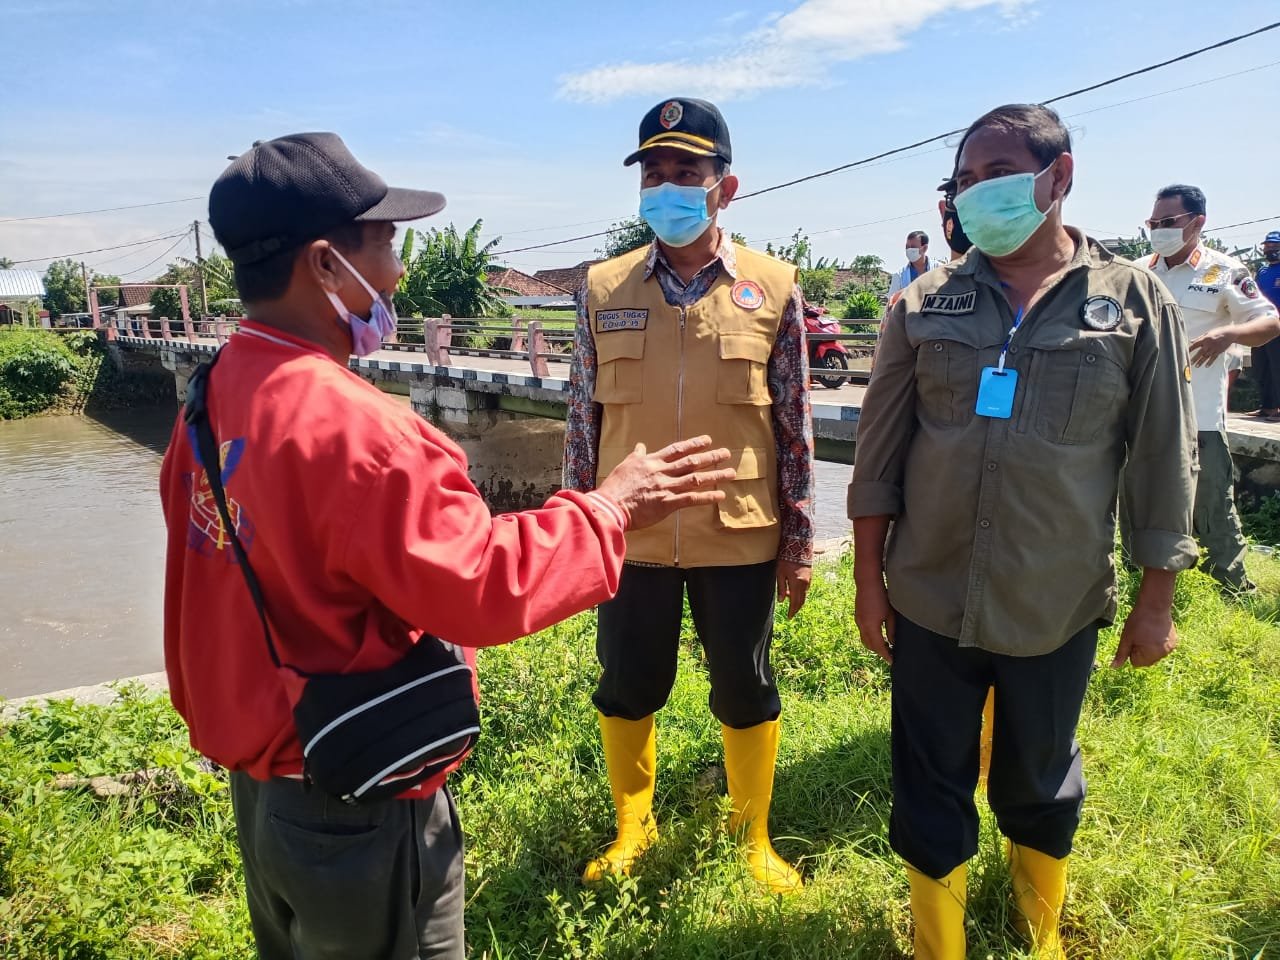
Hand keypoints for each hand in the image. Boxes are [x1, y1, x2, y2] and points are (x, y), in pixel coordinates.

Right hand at [595, 436, 734, 530]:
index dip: (694, 444)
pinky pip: (692, 499)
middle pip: (691, 462)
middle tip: (726, 453)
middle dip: (710, 457)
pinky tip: (720, 495)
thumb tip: (640, 446)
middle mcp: (662, 472)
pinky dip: (707, 497)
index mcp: (652, 462)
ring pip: (696, 479)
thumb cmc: (615, 487)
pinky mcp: (667, 504)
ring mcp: (666, 488)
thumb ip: (636, 455)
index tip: (707, 440)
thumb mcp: (625, 465)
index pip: (677, 449)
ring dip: (715, 475)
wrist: (610, 506)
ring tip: (731, 473)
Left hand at [776, 560, 811, 617]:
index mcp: (797, 584)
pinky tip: (794, 591)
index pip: (794, 602)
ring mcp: (808, 580)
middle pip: (801, 601)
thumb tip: (781, 600)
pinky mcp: (810, 576)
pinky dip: (800, 593)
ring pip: (804, 595)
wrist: (798, 547)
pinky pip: (805, 589)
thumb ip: (781, 587)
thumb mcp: (780, 573)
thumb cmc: (786, 559)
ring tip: (790, 603)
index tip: (789, 617)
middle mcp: (804, 584)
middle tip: (791, 614)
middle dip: (796, 608)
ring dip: (798, 601)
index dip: (792, 611)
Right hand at [854, 570, 894, 664]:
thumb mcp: (890, 614)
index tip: (892, 661)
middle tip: (889, 655)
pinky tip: (877, 635)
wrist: (867, 582)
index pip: (879, 646)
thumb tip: (892, 642)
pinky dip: (869, 637)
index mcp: (871, 626)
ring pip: (864, 640)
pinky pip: (862, 632)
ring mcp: (858, 621)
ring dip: (873, 645)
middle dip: (879, 652)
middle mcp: (862, 626)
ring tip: (884, 646)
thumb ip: (891, 630)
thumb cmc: (881, 596)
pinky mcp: (857, 617)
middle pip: (870, 645)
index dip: (885, 655)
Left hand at [1111, 603, 1177, 667]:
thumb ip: (1121, 654)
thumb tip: (1113, 667)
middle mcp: (1163, 654)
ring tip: (1148, 633)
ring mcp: (1170, 648)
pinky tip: (1156, 632)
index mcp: (1150, 654)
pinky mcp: (1174, 642)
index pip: (1136, 663)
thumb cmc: (1138, 621)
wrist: (1154, 606)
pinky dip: (1158, 644)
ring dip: (1149, 648)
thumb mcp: (1126, 638)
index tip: (1134, 639)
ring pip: (1154, 655)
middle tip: (1140, 635)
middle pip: (1146, 661)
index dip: (1132, 651)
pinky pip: (1162, 649)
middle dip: (1141, 651)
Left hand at [1188, 328, 1235, 366]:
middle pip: (1200, 353)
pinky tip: (1206, 366)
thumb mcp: (1207, 333)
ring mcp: (1214, 349)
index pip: (1195, 345)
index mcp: (1205, 339)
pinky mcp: (1219, 351)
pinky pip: (1214, 358)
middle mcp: (1209, 345)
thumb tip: (1191, 341)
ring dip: (1201, 362)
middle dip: (1195, 358)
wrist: (1230, 334)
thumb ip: (1199, 338)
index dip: (1190, 349)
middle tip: (1190, 363)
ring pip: (1206, 356)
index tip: (1185, 353)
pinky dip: (1210, 362)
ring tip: (1196, 366)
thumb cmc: (1218, 332)